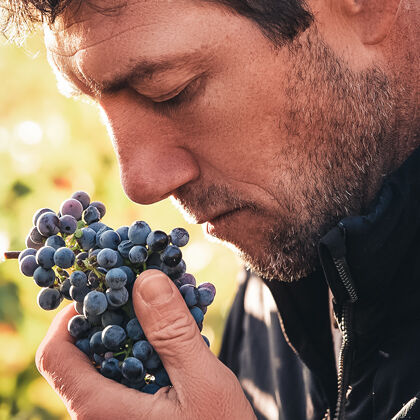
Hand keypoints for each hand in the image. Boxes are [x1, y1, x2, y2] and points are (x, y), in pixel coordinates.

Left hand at [35, 269, 255, 419]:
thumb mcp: (202, 384)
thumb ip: (173, 334)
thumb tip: (146, 281)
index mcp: (100, 409)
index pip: (56, 354)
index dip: (71, 314)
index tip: (106, 289)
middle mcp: (99, 413)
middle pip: (82, 351)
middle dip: (114, 312)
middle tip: (147, 288)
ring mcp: (118, 414)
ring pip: (110, 357)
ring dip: (137, 325)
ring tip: (171, 303)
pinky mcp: (136, 412)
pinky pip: (130, 369)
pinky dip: (149, 343)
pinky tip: (179, 331)